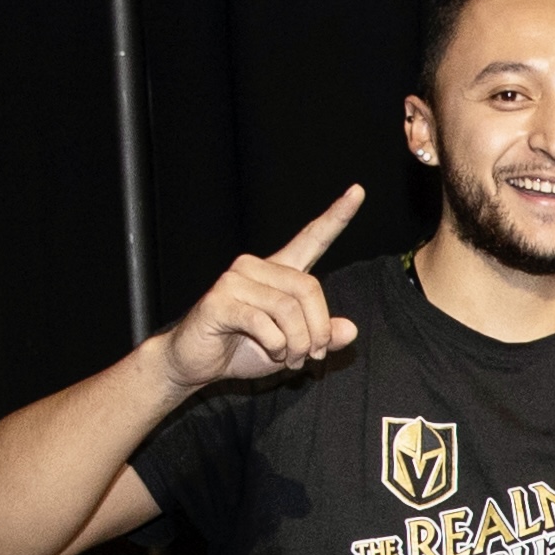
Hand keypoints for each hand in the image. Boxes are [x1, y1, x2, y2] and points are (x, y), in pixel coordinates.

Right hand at [160, 186, 363, 387]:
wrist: (197, 363)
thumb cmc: (244, 348)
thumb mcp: (295, 347)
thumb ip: (322, 337)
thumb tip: (350, 329)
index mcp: (279, 271)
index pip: (312, 238)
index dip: (337, 216)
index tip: (358, 191)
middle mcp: (256, 267)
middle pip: (309, 288)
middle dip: (318, 331)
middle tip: (311, 355)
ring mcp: (235, 280)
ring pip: (289, 309)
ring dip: (298, 343)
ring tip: (290, 359)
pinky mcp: (219, 300)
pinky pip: (265, 323)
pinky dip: (277, 346)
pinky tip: (272, 352)